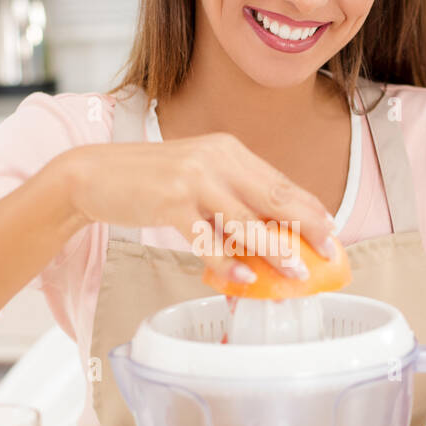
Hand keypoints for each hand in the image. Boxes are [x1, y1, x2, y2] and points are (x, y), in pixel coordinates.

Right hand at [64, 133, 337, 285]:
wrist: (94, 174)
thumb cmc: (148, 182)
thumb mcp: (196, 178)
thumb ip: (229, 198)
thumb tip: (266, 236)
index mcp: (228, 149)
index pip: (279, 181)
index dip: (309, 207)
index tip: (331, 231)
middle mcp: (216, 158)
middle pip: (272, 196)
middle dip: (306, 226)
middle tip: (328, 251)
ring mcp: (193, 178)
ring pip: (244, 220)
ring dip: (273, 248)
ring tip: (295, 271)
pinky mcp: (169, 201)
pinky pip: (206, 238)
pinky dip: (227, 260)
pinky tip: (244, 276)